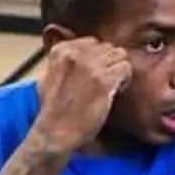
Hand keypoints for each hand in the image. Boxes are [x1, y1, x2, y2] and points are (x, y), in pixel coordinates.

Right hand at [33, 37, 131, 151]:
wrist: (55, 132)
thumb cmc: (53, 110)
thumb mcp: (48, 76)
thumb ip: (62, 61)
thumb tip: (75, 52)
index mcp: (61, 50)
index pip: (92, 42)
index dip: (97, 58)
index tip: (93, 75)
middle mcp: (75, 54)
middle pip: (107, 47)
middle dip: (108, 63)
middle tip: (105, 82)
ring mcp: (90, 66)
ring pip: (119, 55)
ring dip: (118, 70)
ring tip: (111, 86)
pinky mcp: (103, 81)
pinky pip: (125, 68)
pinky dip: (124, 80)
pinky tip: (115, 91)